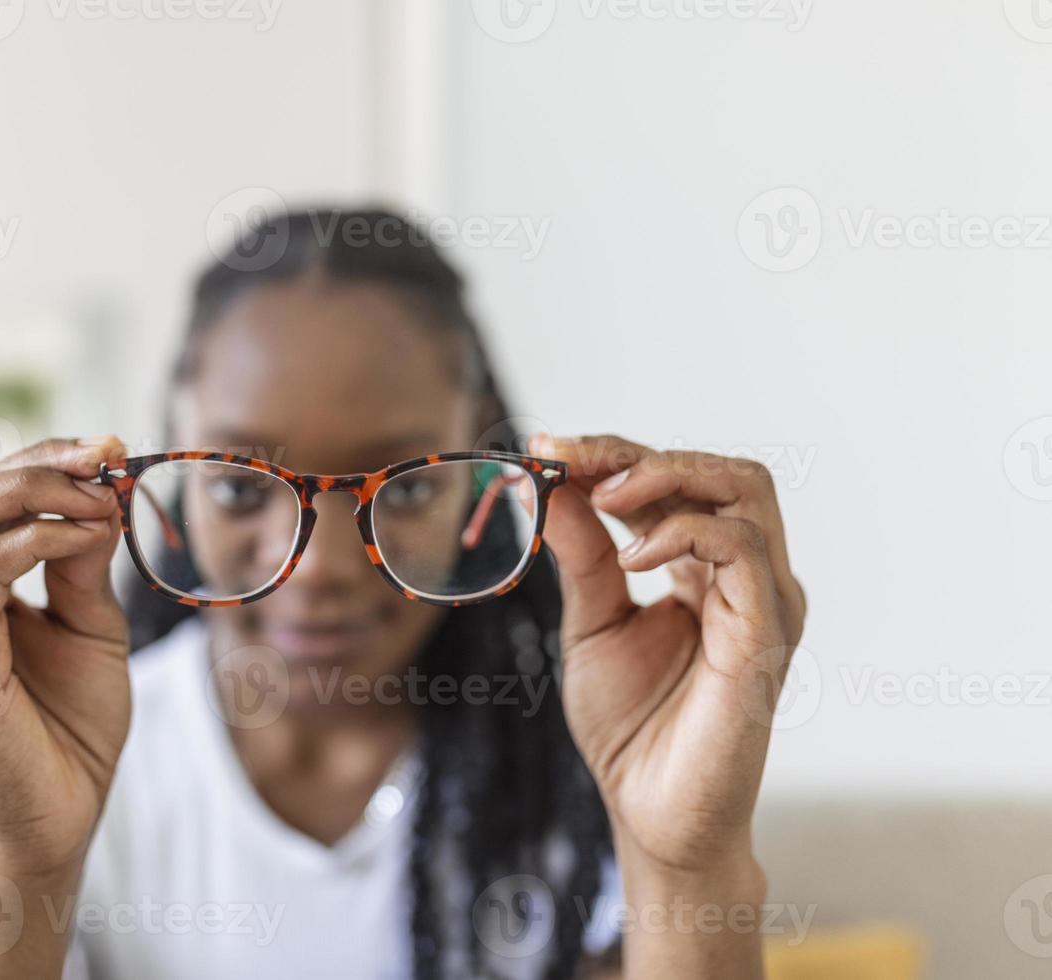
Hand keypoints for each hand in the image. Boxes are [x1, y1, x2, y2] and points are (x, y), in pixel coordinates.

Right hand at [0, 436, 131, 879]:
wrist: (59, 817)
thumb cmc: (70, 727)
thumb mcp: (88, 624)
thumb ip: (83, 561)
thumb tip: (99, 494)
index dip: (40, 460)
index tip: (108, 450)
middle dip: (38, 462)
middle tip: (107, 456)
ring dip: (40, 489)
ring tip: (104, 498)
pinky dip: (41, 538)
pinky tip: (88, 537)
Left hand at [534, 434, 806, 873]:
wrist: (650, 813)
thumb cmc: (629, 727)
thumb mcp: (591, 621)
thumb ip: (582, 553)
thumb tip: (553, 480)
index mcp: (705, 571)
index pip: (674, 482)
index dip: (612, 455)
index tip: (544, 448)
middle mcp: (745, 577)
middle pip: (719, 470)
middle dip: (637, 453)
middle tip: (566, 459)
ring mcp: (763, 601)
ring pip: (746, 489)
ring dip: (666, 474)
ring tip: (605, 497)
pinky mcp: (766, 634)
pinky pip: (744, 549)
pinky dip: (683, 531)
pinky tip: (632, 557)